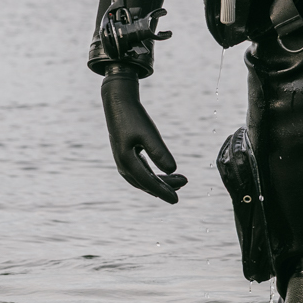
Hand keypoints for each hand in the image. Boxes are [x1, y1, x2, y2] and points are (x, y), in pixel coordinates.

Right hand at [102, 72, 187, 203]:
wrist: (118, 102)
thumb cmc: (133, 116)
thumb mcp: (149, 133)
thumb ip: (159, 152)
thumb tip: (173, 170)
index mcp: (127, 161)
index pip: (148, 183)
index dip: (163, 192)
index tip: (176, 200)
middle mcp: (123, 165)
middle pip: (146, 184)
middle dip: (165, 187)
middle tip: (185, 183)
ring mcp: (123, 162)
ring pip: (144, 180)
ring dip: (161, 182)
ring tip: (180, 180)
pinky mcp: (126, 156)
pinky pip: (141, 173)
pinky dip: (154, 176)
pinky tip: (165, 174)